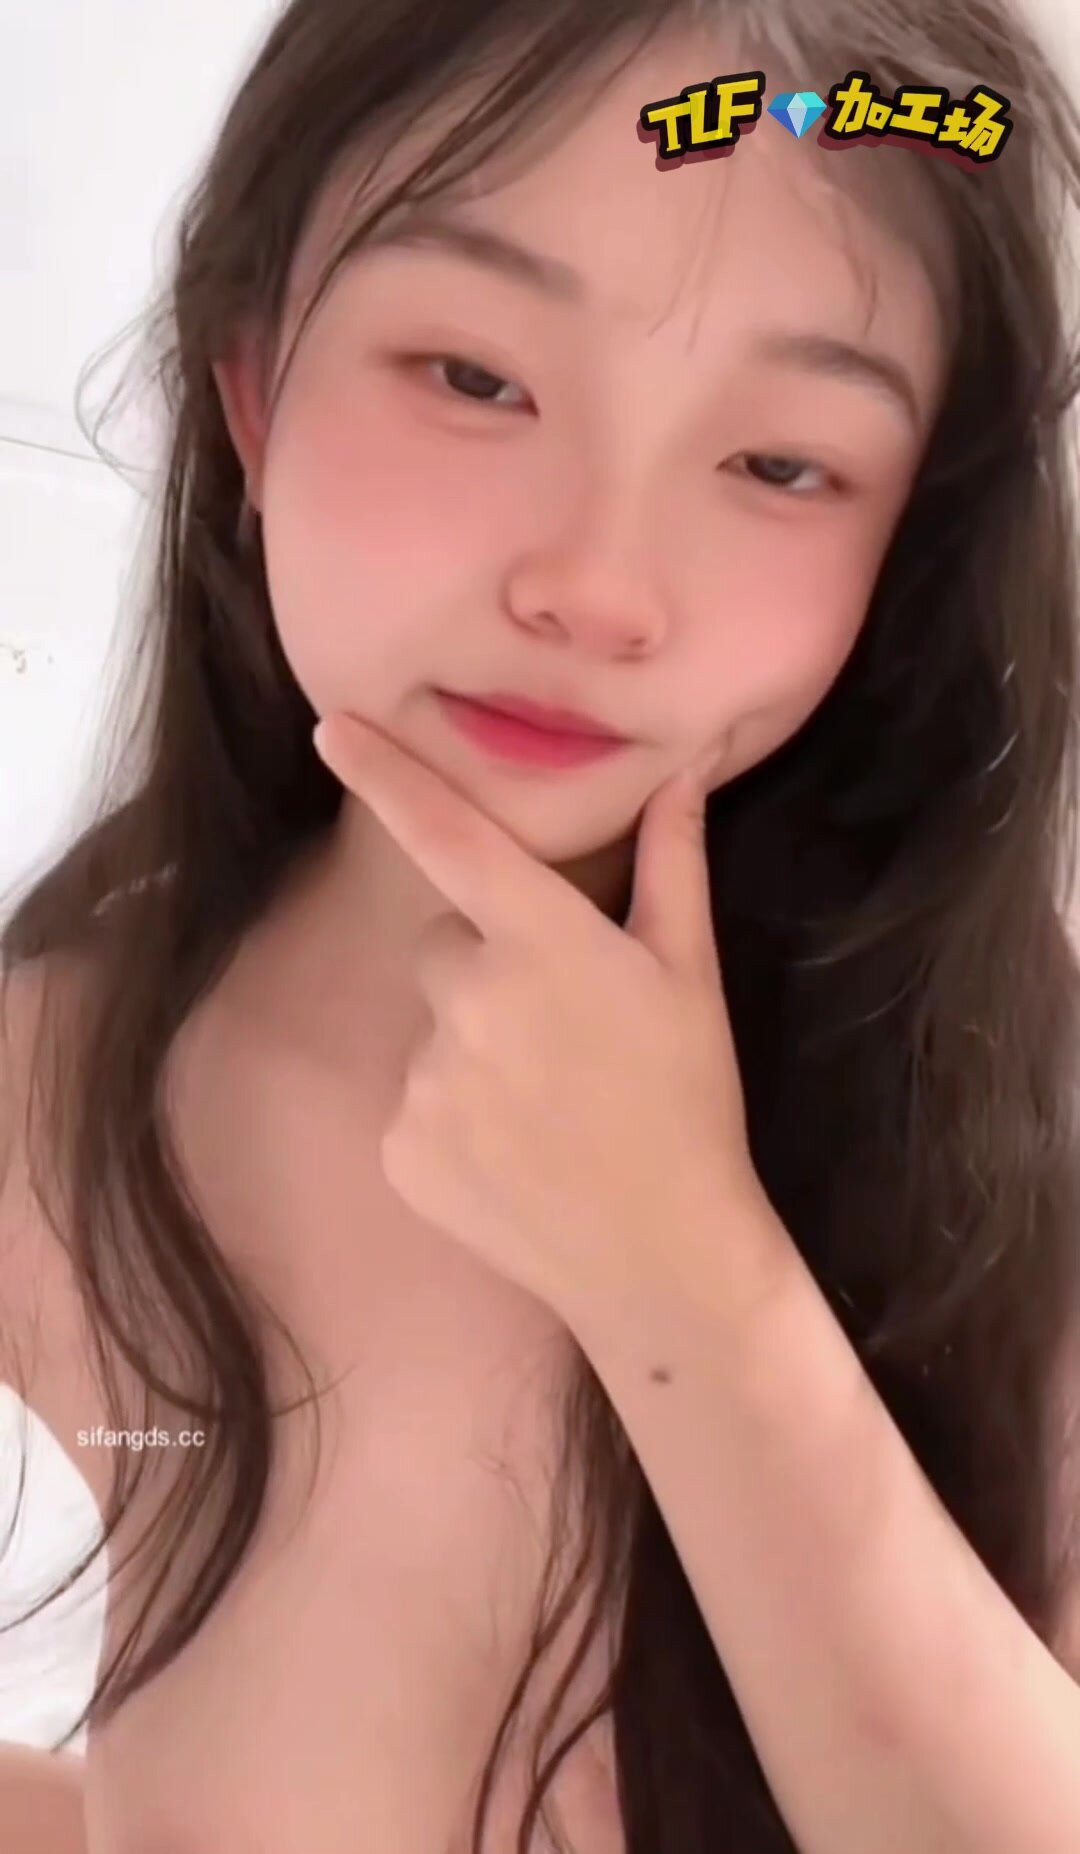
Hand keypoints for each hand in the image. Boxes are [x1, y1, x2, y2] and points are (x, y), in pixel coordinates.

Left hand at [312, 710, 776, 1335]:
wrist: (665, 1258)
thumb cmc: (689, 1103)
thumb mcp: (691, 976)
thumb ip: (674, 862)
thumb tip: (683, 769)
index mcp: (542, 942)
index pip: (448, 836)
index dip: (385, 773)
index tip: (330, 726)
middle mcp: (469, 1001)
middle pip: (443, 944)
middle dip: (487, 968)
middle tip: (561, 1028)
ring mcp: (426, 1080)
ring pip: (431, 1028)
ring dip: (473, 1047)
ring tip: (548, 1104)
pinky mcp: (399, 1148)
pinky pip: (413, 1101)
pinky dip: (452, 1118)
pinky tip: (515, 1152)